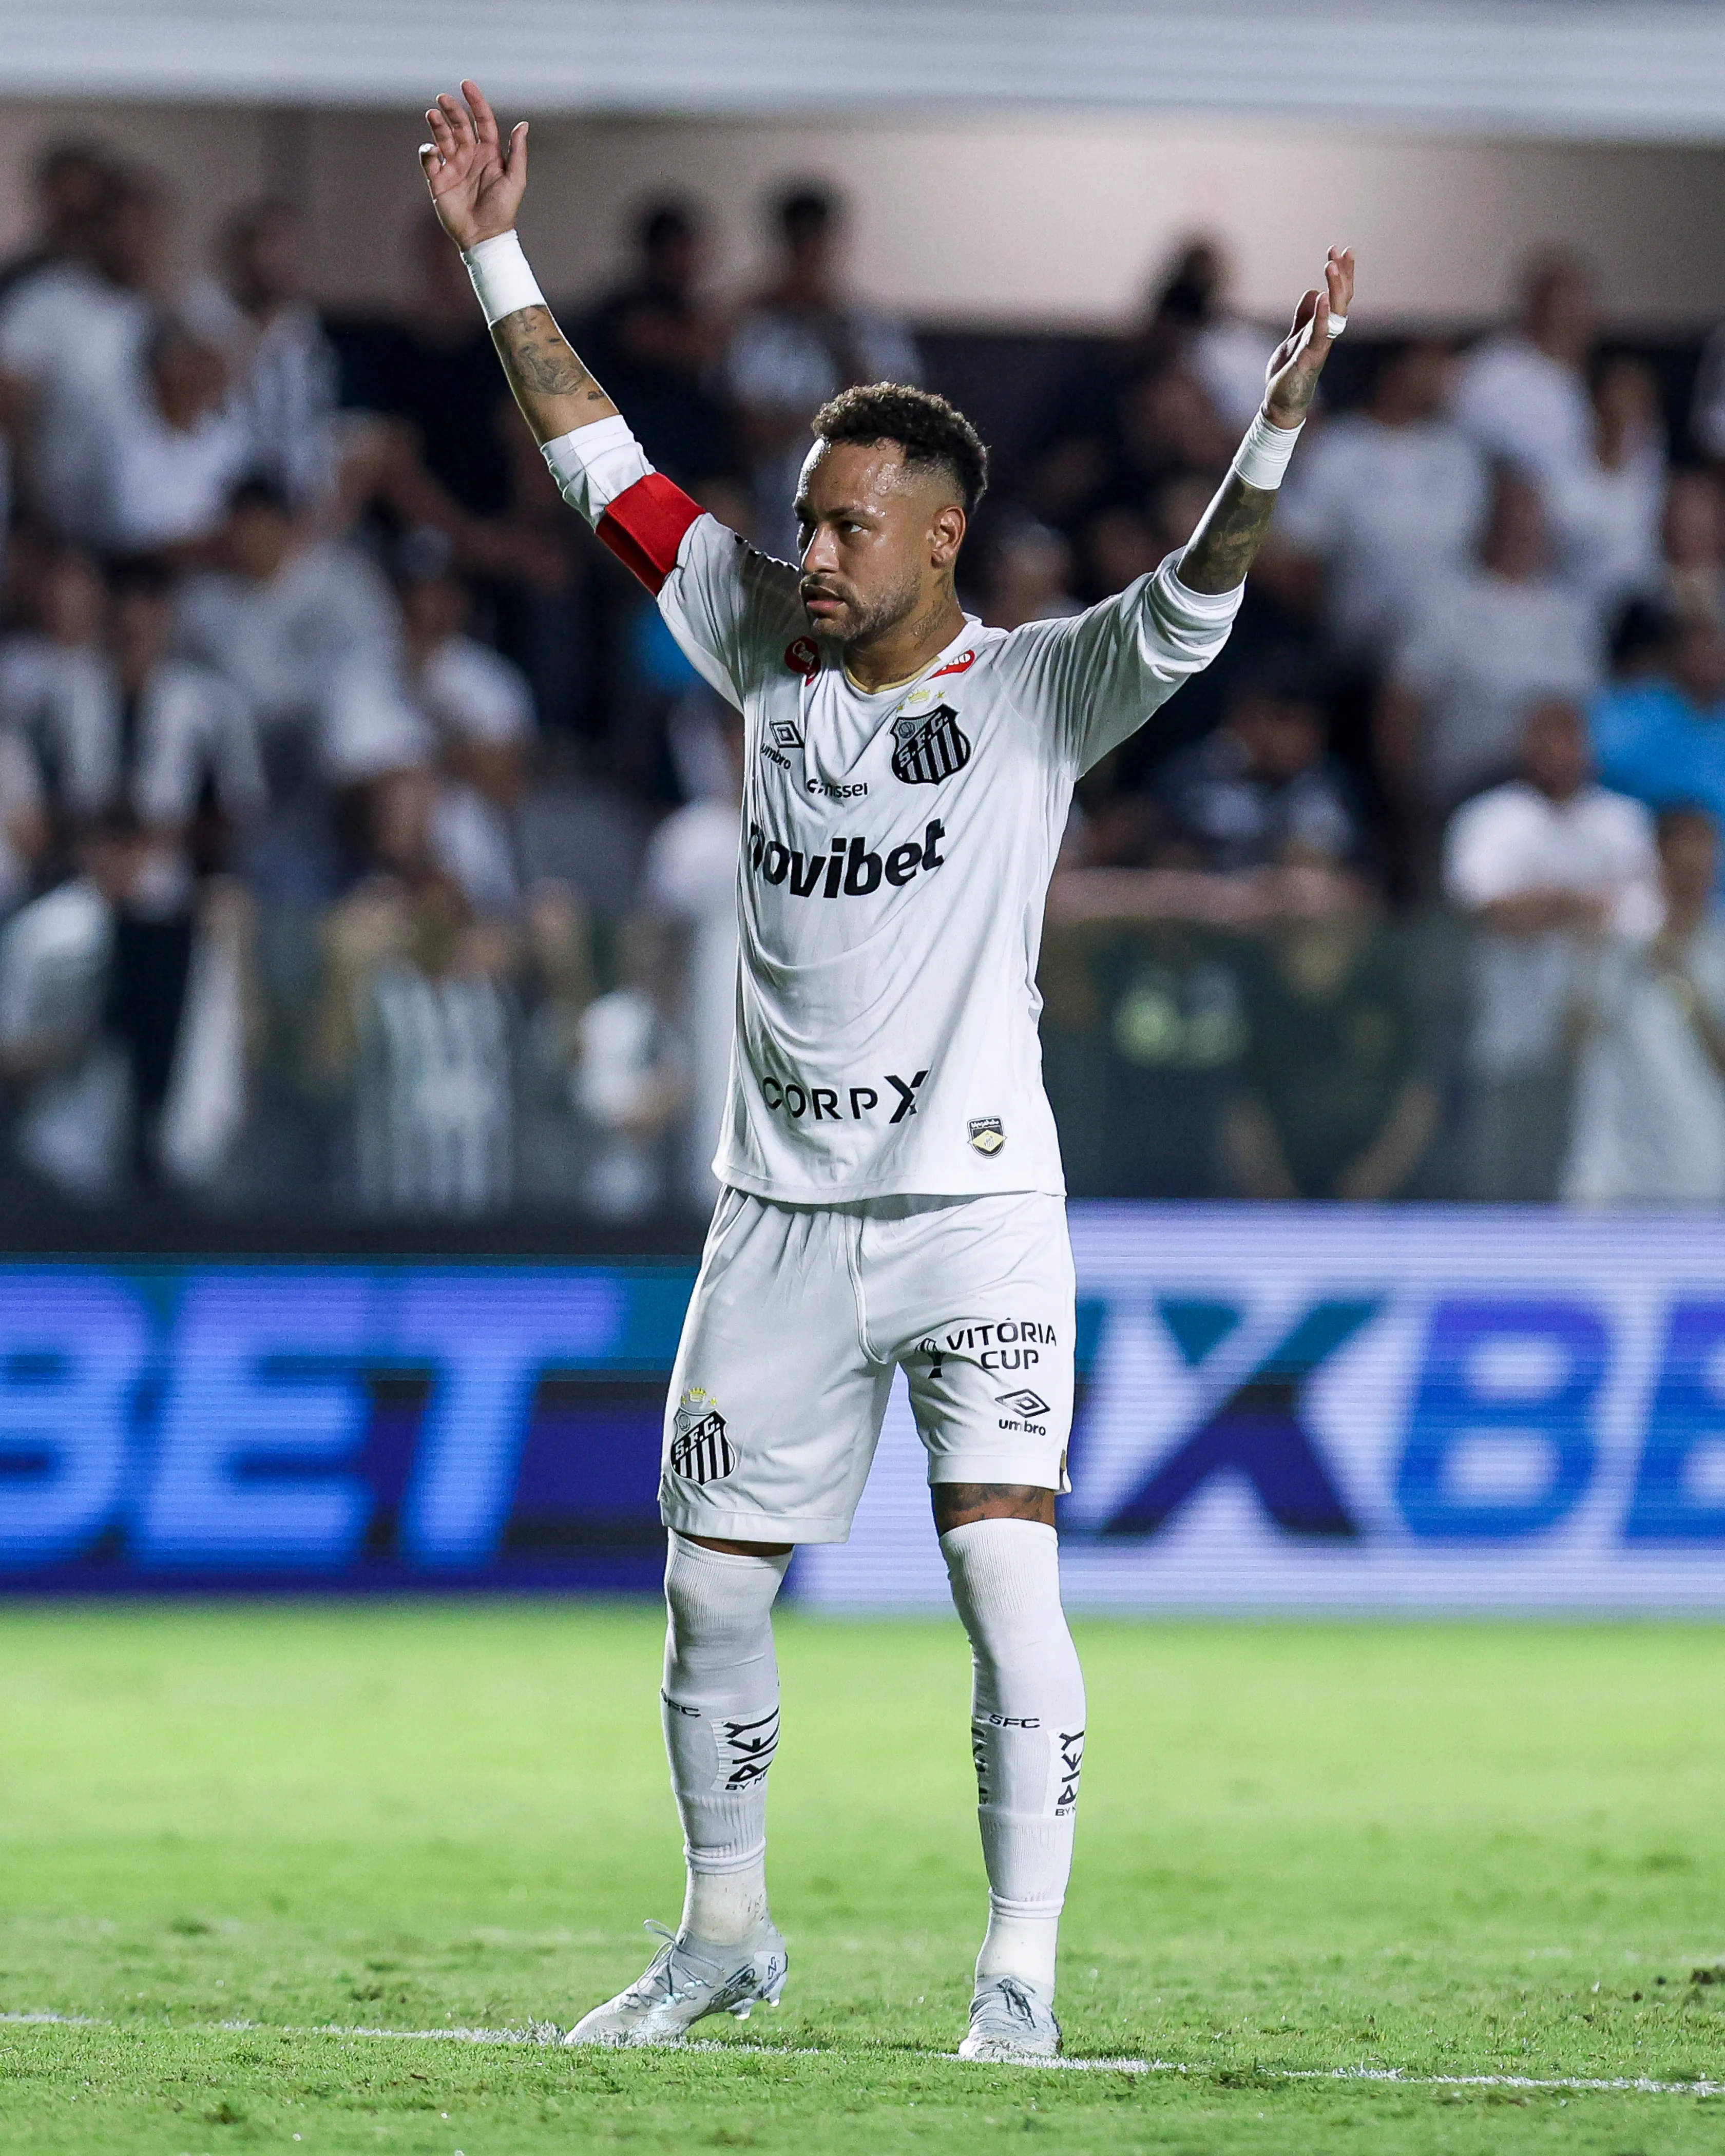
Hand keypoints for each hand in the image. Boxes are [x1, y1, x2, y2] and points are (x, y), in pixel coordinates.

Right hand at [419, 80, 527, 249]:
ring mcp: (453, 167)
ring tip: (432, 115)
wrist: (485, 237)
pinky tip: (431, 150)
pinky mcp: (438, 180)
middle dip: (451, 110)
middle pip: (459, 125)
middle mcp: (470, 156)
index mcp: (489, 153)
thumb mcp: (515, 180)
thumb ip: (518, 152)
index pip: (481, 121)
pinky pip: (429, 161)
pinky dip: (427, 152)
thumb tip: (524, 124)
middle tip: (442, 99)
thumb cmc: (503, 210)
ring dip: (437, 125)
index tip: (466, 85)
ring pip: (442, 138)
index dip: (475, 102)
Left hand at [1264, 247, 1354, 430]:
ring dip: (1335, 289)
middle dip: (1342, 275)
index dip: (1342, 274)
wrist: (1280, 405)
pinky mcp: (1308, 360)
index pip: (1337, 297)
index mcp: (1322, 329)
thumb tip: (1312, 292)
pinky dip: (1321, 316)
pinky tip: (1321, 296)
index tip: (1341, 251)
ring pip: (1335, 314)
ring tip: (1331, 265)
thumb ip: (1304, 317)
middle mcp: (1325, 336)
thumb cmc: (1288, 374)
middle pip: (1341, 301)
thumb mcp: (1294, 337)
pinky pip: (1318, 335)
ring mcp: (1319, 348)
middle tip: (1339, 250)